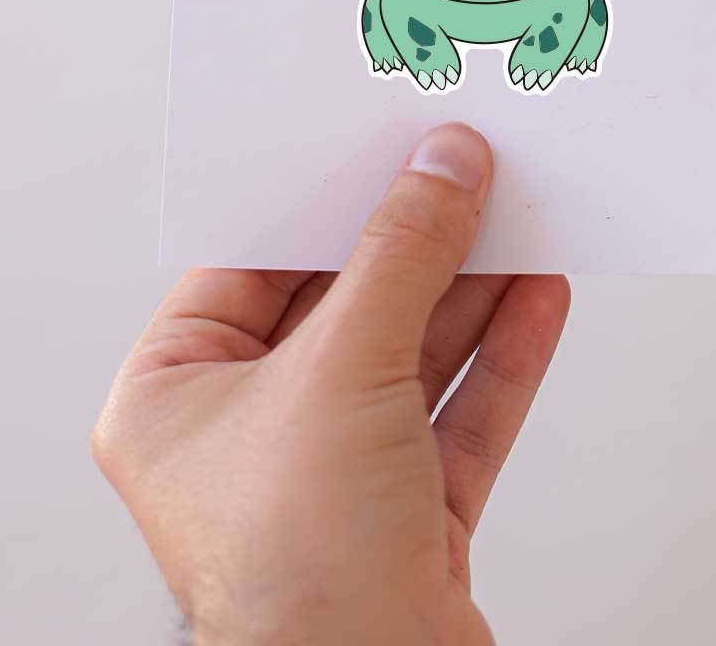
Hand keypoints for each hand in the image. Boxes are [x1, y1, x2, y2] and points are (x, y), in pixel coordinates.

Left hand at [94, 125, 568, 645]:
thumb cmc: (297, 570)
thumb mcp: (345, 368)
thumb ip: (403, 254)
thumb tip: (444, 165)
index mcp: (176, 399)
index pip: (249, 267)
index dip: (320, 202)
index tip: (381, 144)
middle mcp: (247, 438)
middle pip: (344, 305)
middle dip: (415, 243)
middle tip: (469, 171)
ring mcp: (329, 479)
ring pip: (410, 354)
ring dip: (471, 291)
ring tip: (522, 216)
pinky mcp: (405, 517)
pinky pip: (456, 413)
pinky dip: (500, 357)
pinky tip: (539, 296)